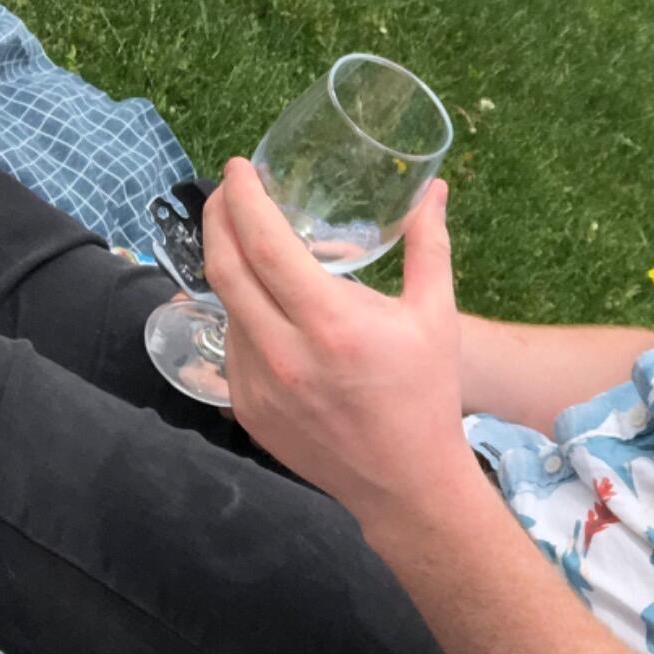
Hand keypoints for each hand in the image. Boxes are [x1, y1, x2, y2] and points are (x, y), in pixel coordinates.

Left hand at [204, 159, 480, 531]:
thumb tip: (431, 190)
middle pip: (223, 267)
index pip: (263, 243)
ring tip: (249, 242)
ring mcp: (258, 385)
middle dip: (217, 217)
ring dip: (231, 265)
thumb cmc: (426, 395)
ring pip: (226, 306)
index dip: (243, 198)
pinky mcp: (246, 409)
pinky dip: (243, 313)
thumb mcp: (435, 317)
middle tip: (229, 190)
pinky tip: (263, 303)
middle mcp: (284, 353)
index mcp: (330, 323)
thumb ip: (428, 247)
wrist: (405, 484)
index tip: (239, 168)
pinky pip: (233, 346)